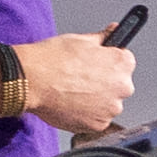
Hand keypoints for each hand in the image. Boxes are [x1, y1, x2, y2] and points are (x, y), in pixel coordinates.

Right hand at [13, 32, 136, 133]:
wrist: (31, 80)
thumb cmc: (53, 59)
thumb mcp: (81, 39)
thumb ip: (104, 38)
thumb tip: (114, 31)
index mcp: (122, 64)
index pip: (125, 62)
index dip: (108, 62)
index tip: (98, 64)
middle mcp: (123, 88)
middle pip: (118, 85)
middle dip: (104, 82)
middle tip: (80, 78)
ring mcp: (111, 109)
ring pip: (108, 104)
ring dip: (96, 100)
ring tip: (73, 91)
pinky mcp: (98, 125)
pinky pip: (96, 119)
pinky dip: (86, 114)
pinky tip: (71, 103)